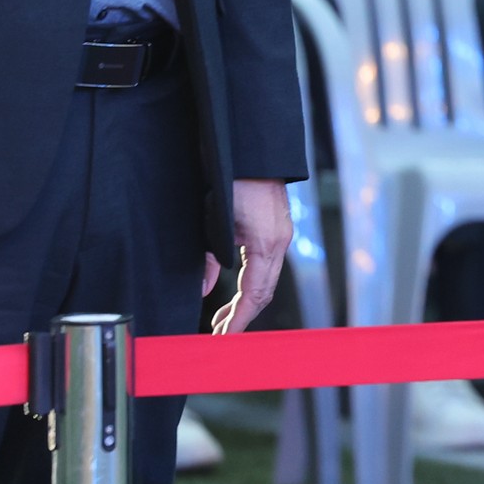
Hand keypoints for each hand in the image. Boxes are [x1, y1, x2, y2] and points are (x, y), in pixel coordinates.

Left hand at [203, 178, 292, 333]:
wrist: (250, 144)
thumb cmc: (229, 176)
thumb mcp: (212, 220)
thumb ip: (209, 259)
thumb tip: (203, 290)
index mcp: (266, 243)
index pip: (255, 294)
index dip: (239, 319)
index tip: (224, 338)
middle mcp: (279, 241)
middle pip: (264, 291)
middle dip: (242, 315)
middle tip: (220, 335)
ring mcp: (280, 232)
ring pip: (265, 278)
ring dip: (246, 300)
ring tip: (222, 319)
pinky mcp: (276, 226)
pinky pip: (266, 263)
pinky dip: (251, 281)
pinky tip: (233, 289)